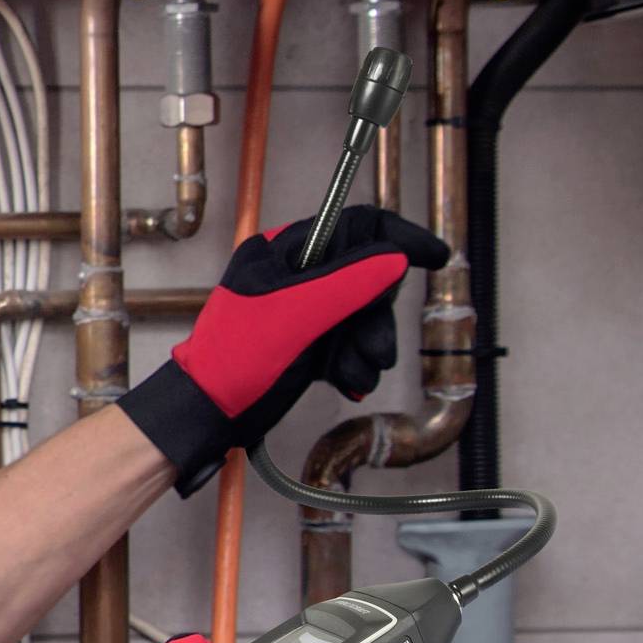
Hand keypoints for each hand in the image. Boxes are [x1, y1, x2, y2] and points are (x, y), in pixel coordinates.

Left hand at [118, 205, 452, 494]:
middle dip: (375, 317)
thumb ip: (347, 283)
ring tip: (350, 373)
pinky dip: (352, 366)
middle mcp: (295, 276)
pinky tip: (344, 384)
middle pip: (365, 278)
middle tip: (374, 349)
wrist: (208, 414)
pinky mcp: (307, 344)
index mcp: (283, 252)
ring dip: (365, 348)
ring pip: (361, 316)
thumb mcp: (296, 315)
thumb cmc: (234, 360)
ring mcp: (302, 312)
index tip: (434, 257)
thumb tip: (395, 258)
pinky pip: (348, 344)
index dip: (397, 240)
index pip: (354, 229)